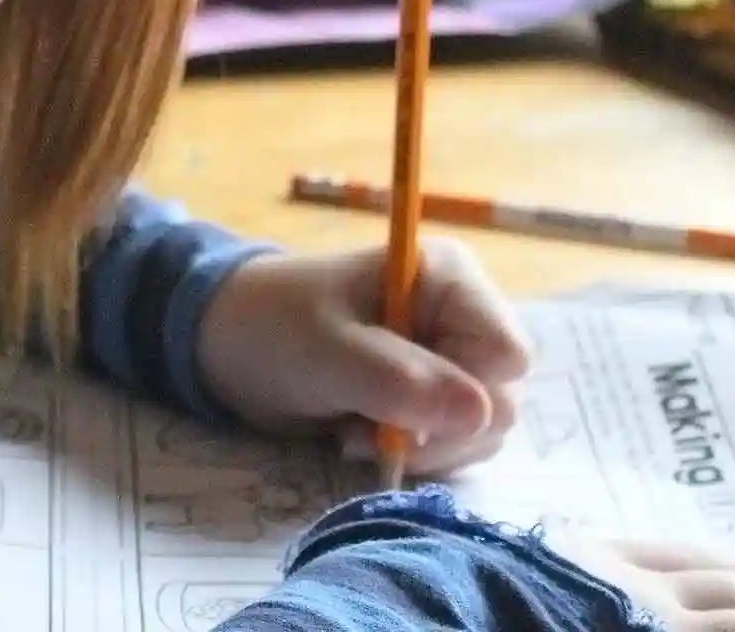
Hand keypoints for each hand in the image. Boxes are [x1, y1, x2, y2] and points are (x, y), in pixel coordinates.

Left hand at [194, 238, 529, 476]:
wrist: (226, 345)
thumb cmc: (274, 329)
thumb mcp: (328, 353)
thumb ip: (402, 381)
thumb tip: (484, 415)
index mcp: (450, 280)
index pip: (508, 355)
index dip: (466, 392)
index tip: (401, 407)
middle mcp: (463, 317)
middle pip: (502, 400)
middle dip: (438, 430)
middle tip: (366, 428)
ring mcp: (451, 359)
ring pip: (482, 431)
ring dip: (421, 448)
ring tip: (353, 431)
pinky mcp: (431, 397)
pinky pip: (454, 444)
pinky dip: (411, 454)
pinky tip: (357, 437)